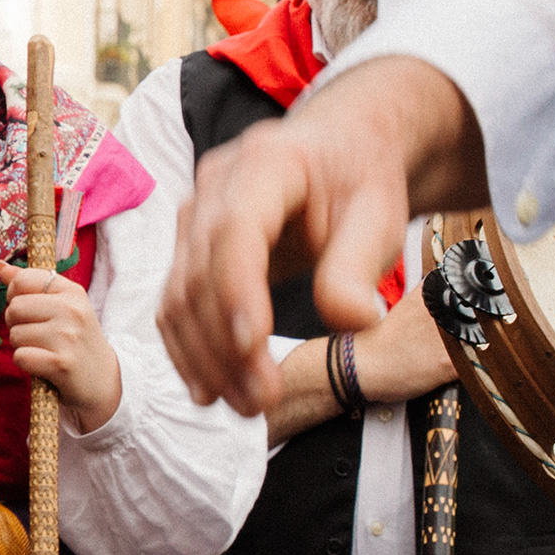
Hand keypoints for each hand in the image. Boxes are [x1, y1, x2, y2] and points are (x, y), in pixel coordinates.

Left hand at [0, 265, 123, 431]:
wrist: (104, 381)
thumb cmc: (76, 341)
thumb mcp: (63, 306)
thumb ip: (31, 284)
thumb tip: (1, 267)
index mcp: (72, 291)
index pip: (23, 279)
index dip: (15, 295)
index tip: (28, 309)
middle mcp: (72, 310)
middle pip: (15, 308)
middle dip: (16, 324)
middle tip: (35, 334)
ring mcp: (67, 337)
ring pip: (15, 334)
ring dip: (22, 346)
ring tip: (43, 350)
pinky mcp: (61, 363)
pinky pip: (20, 357)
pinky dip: (26, 363)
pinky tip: (42, 364)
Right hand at [161, 56, 483, 415]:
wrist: (340, 148)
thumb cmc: (361, 180)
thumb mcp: (378, 215)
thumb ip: (359, 267)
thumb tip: (354, 322)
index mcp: (264, 163)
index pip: (235, 230)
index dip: (236, 291)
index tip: (253, 347)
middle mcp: (214, 187)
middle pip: (200, 273)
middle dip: (224, 345)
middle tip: (261, 402)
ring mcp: (193, 217)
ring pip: (179, 295)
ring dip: (205, 358)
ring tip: (244, 406)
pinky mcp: (188, 247)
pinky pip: (176, 303)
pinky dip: (189, 349)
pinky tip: (211, 389)